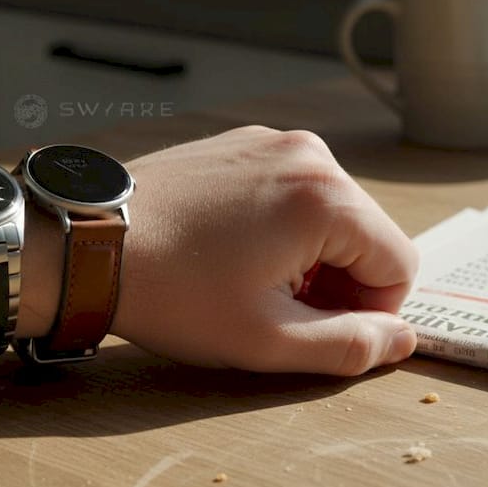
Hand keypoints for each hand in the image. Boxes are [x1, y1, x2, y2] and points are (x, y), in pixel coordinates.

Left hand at [111, 126, 418, 374]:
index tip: (318, 330)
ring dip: (309, 256)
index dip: (371, 312)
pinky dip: (279, 227)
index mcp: (327, 197)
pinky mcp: (239, 142)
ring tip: (250, 284)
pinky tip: (231, 254)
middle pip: (366, 233)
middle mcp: (308, 154)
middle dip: (339, 282)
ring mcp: (270, 141)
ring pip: (328, 212)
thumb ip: (349, 346)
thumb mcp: (267, 339)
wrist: (87, 244)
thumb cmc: (173, 292)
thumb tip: (400, 339)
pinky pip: (289, 190)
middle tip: (280, 313)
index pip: (398, 264)